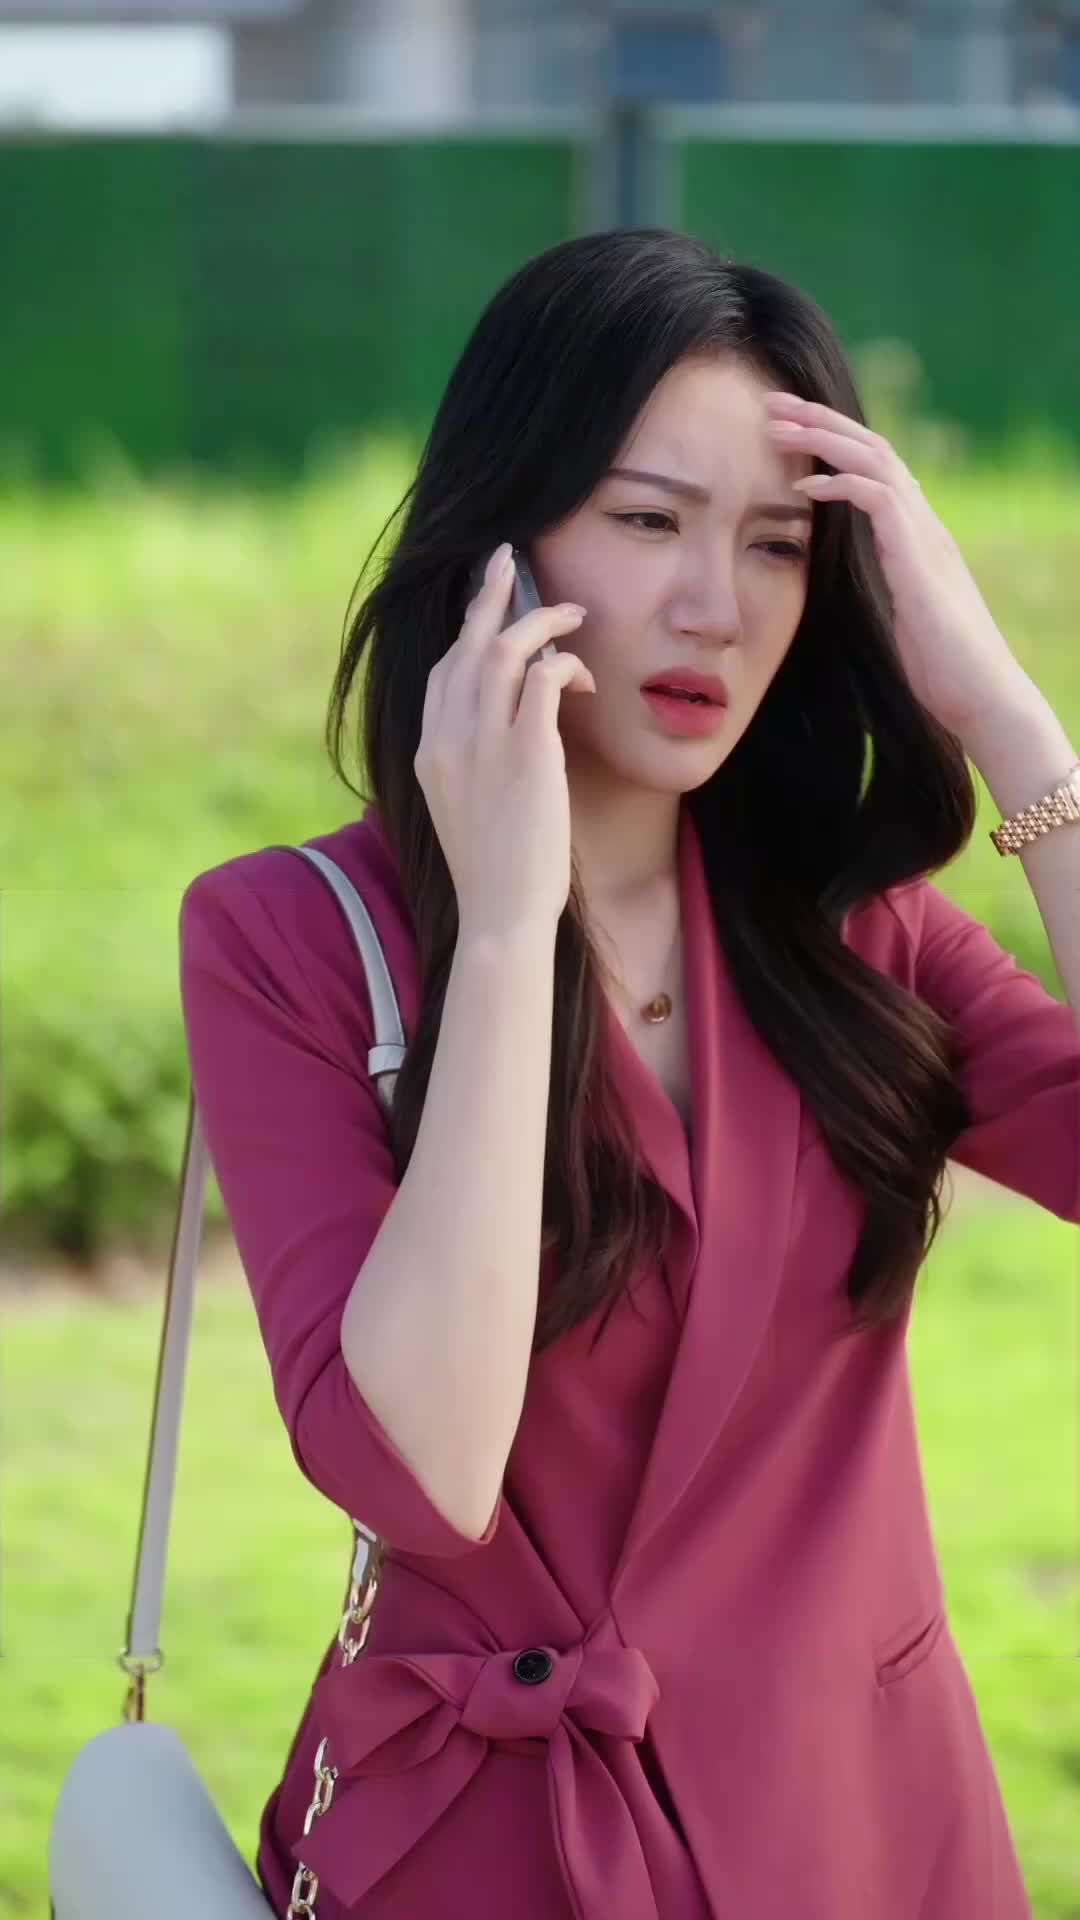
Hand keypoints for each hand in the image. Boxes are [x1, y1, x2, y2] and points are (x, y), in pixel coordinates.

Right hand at [414, 543, 595, 937]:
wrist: (500, 915)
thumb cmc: (494, 874)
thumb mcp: (466, 810)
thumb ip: (473, 766)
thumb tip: (505, 735)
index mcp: (429, 752)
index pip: (441, 672)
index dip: (466, 631)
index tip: (486, 604)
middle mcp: (448, 740)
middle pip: (465, 646)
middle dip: (491, 596)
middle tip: (513, 561)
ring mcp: (483, 745)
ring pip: (503, 651)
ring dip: (539, 621)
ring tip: (571, 612)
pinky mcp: (526, 755)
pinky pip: (543, 681)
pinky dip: (564, 665)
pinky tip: (584, 676)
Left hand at [764, 391, 1029, 744]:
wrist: (981, 696)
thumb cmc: (938, 667)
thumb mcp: (894, 615)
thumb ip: (873, 585)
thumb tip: (839, 580)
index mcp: (914, 533)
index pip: (871, 466)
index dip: (828, 440)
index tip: (783, 427)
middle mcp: (923, 523)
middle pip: (871, 447)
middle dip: (819, 420)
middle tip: (770, 403)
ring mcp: (926, 536)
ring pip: (876, 460)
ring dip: (823, 439)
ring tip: (777, 426)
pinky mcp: (921, 558)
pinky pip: (881, 500)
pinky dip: (843, 484)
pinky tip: (806, 486)